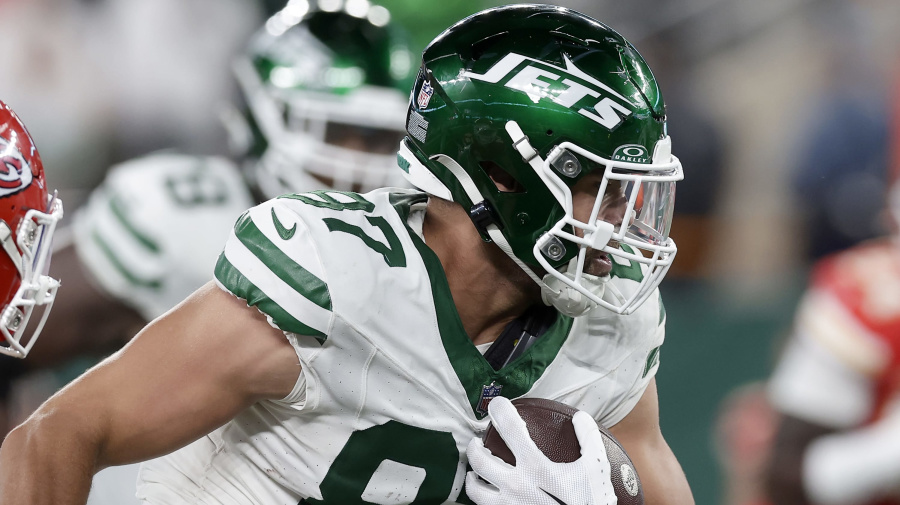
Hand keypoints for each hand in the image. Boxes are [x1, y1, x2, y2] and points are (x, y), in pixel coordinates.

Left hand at [465, 397, 617, 504]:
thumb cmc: (589, 503)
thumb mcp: (596, 469)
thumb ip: (588, 439)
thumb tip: (581, 418)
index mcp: (535, 467)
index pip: (510, 428)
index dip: (500, 410)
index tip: (497, 405)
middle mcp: (515, 486)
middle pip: (479, 459)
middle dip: (474, 446)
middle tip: (477, 442)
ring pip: (474, 489)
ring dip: (472, 477)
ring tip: (475, 473)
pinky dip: (482, 501)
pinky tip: (488, 497)